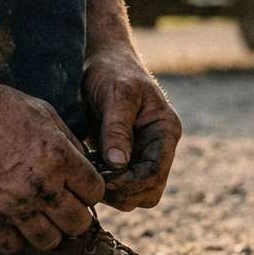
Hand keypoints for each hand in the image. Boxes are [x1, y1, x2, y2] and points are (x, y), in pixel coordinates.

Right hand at [0, 75, 104, 253]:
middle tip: (64, 204)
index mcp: (59, 158)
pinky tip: (14, 222)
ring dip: (50, 230)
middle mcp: (41, 186)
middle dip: (76, 214)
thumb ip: (69, 143)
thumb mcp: (45, 113)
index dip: (90, 189)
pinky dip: (16, 238)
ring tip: (41, 216)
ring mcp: (12, 206)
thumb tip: (87, 167)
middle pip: (78, 223)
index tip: (80, 186)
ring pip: (49, 241)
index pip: (95, 193)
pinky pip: (11, 247)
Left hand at [83, 43, 181, 210]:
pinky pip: (121, 184)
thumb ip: (117, 129)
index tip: (102, 179)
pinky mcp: (127, 157)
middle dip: (122, 192)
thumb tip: (118, 164)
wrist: (104, 60)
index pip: (155, 173)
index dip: (129, 183)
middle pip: (149, 191)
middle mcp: (159, 147)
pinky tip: (88, 167)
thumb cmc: (113, 71)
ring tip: (89, 171)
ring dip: (113, 191)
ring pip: (135, 194)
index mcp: (165, 131)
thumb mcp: (116, 95)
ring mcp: (144, 153)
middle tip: (93, 178)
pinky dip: (106, 183)